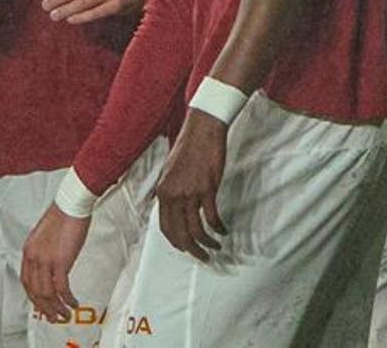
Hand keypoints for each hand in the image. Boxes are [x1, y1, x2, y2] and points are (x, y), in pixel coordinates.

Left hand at [21, 203, 90, 322]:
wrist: (71, 204)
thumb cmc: (63, 214)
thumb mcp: (46, 236)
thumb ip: (45, 252)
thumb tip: (50, 267)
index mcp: (29, 250)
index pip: (26, 281)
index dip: (33, 296)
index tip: (40, 304)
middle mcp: (34, 256)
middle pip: (35, 291)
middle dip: (45, 308)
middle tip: (52, 317)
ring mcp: (46, 260)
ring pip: (47, 294)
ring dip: (56, 308)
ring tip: (64, 314)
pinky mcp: (61, 261)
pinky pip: (62, 289)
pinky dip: (67, 300)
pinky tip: (73, 303)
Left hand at [156, 110, 227, 259]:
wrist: (202, 129)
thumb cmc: (188, 146)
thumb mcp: (169, 169)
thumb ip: (168, 189)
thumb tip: (166, 204)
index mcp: (163, 190)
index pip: (165, 226)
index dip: (176, 242)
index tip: (185, 249)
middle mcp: (173, 194)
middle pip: (180, 234)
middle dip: (192, 250)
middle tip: (203, 257)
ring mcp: (190, 192)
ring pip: (196, 230)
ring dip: (207, 243)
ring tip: (215, 247)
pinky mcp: (207, 188)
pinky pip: (211, 217)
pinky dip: (218, 228)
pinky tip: (223, 230)